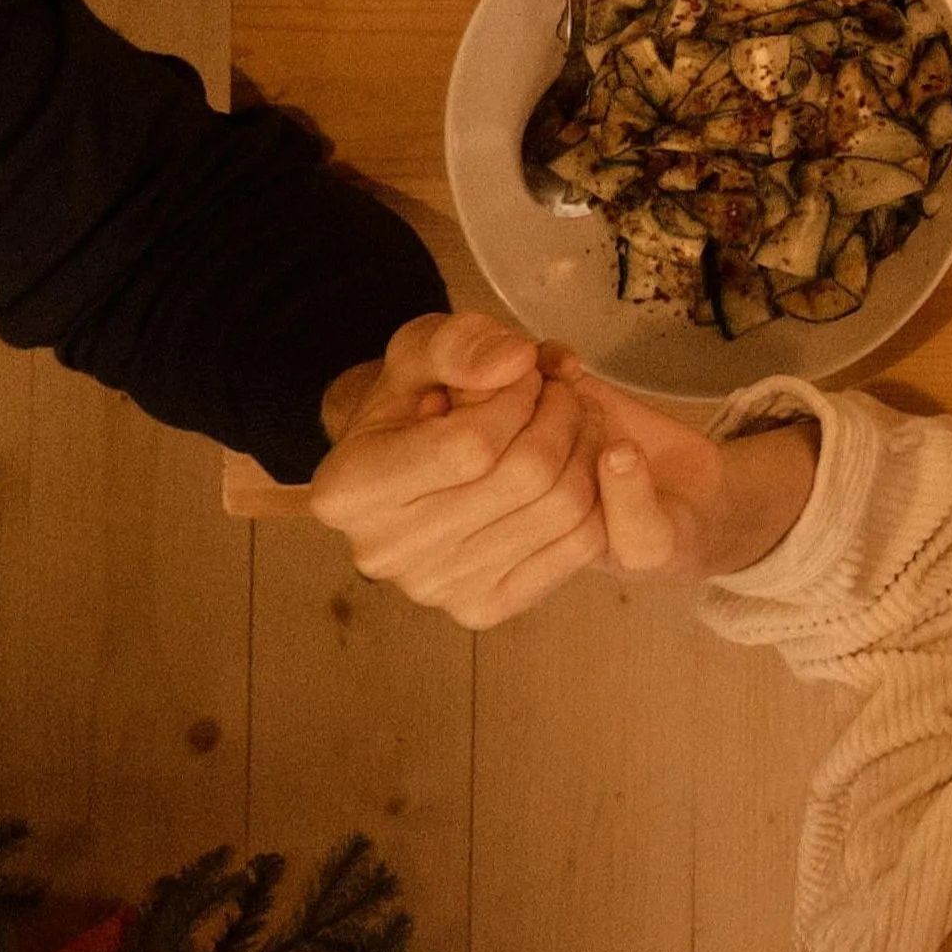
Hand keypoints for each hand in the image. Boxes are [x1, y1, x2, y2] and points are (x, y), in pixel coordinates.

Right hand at [277, 318, 698, 622]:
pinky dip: (601, 494)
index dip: (519, 397)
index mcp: (349, 491)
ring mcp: (436, 590)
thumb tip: (513, 362)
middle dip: (562, 416)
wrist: (409, 463)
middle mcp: (384, 553)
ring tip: (574, 419)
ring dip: (588, 447)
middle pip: (525, 477)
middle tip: (561, 391)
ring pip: (562, 509)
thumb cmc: (416, 398)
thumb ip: (461, 343)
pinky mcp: (486, 608)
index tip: (523, 376)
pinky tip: (579, 463)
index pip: (472, 444)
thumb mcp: (421, 348)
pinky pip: (580, 546)